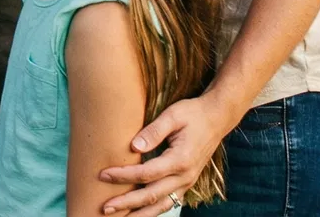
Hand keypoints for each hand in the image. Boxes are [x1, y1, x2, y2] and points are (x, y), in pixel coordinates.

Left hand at [98, 94, 239, 215]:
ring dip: (140, 213)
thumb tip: (134, 147)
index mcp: (180, 159)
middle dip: (127, 203)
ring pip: (162, 205)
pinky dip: (153, 210)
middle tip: (105, 207)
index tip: (103, 175)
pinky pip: (169, 202)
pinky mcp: (186, 183)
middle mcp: (185, 176)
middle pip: (152, 195)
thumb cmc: (192, 114)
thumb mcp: (173, 115)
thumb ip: (154, 131)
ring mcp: (187, 182)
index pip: (147, 173)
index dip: (124, 176)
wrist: (216, 119)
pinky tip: (138, 212)